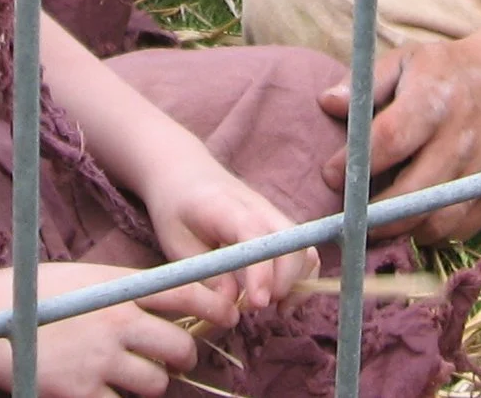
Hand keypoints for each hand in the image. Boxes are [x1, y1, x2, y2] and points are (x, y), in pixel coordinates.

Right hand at [30, 262, 207, 397]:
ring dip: (154, 381)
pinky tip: (107, 387)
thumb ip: (129, 289)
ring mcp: (100, 362)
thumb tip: (174, 298)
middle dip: (184, 355)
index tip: (229, 316)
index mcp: (119, 289)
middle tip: (179, 355)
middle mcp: (116, 324)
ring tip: (137, 372)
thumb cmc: (38, 295)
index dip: (215, 307)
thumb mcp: (89, 279)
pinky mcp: (82, 394)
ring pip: (156, 383)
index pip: (185, 295)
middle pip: (179, 348)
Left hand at [139, 155, 315, 316]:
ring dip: (297, 284)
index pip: (255, 235)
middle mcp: (259, 207)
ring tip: (272, 308)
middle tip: (255, 307)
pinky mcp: (279, 225)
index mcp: (225, 207)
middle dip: (283, 284)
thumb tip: (232, 305)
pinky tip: (281, 299)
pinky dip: (301, 279)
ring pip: (304, 249)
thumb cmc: (176, 207)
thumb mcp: (176, 244)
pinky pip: (302, 252)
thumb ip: (205, 274)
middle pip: (291, 245)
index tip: (257, 302)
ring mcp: (273, 214)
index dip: (261, 271)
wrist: (184, 172)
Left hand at [317, 35, 480, 242]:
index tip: (330, 175)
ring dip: (401, 229)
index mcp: (434, 101)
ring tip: (376, 221)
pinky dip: (431, 233)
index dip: (355, 165)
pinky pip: (459, 230)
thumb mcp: (407, 59)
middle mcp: (460, 140)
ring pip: (435, 221)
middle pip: (411, 194)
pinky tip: (412, 220)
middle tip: (348, 214)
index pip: (389, 141)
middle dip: (372, 212)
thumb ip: (365, 84)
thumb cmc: (450, 70)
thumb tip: (326, 103)